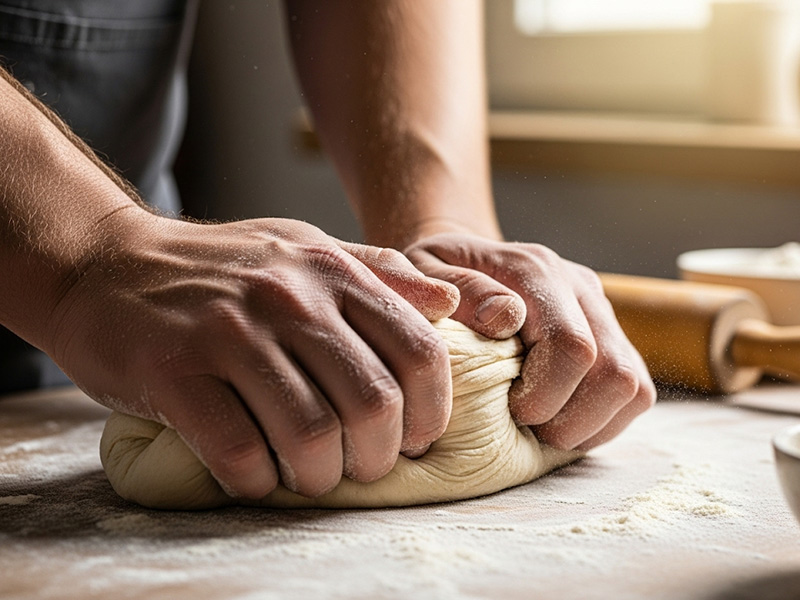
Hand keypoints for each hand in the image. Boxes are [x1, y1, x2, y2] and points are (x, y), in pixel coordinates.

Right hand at [46, 211, 458, 498]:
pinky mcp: (174, 372)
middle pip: (372, 403)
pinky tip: (256, 474)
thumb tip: (447, 303)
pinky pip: (238, 451)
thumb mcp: (303, 249)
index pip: (419, 351)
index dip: (431, 410)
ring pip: (311, 433)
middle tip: (361, 467)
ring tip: (311, 476)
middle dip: (377, 456)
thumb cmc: (218, 268)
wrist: (107, 264)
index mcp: (330, 271)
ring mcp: (229, 333)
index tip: (414, 437)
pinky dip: (257, 480)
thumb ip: (377, 273)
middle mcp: (288, 298)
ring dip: (319, 476)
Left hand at [405, 232, 655, 450]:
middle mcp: (579, 286)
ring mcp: (602, 311)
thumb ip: (461, 290)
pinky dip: (602, 421)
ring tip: (543, 426)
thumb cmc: (434, 279)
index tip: (507, 406)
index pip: (571, 346)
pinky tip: (559, 419)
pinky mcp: (613, 337)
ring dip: (589, 424)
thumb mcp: (422, 272)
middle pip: (613, 373)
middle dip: (568, 418)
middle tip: (526, 424)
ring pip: (633, 387)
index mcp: (535, 271)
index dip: (543, 395)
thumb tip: (506, 318)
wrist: (462, 263)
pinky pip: (635, 393)